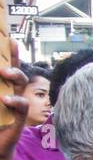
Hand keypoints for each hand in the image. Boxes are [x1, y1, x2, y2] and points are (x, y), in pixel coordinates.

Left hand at [0, 38, 29, 159]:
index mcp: (2, 90)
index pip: (7, 69)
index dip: (10, 55)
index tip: (8, 40)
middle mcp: (11, 94)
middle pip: (17, 72)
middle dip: (13, 60)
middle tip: (2, 53)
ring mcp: (16, 106)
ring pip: (21, 85)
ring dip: (15, 75)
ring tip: (4, 72)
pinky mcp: (19, 119)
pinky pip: (22, 106)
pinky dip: (15, 101)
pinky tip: (5, 100)